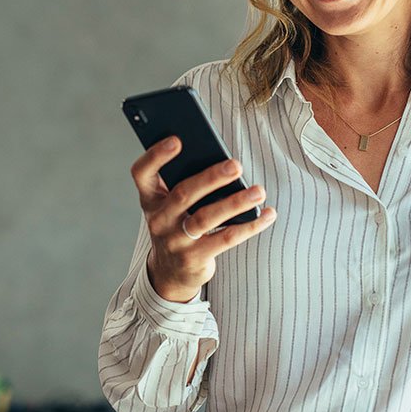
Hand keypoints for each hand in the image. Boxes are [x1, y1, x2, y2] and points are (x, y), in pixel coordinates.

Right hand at [130, 136, 277, 302]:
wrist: (170, 271)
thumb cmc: (178, 224)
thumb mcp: (172, 204)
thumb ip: (186, 182)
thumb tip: (225, 163)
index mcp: (151, 198)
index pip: (142, 173)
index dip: (155, 156)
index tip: (177, 140)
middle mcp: (159, 219)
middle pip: (183, 194)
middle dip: (211, 178)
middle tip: (237, 165)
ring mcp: (175, 241)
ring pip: (206, 218)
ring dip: (235, 203)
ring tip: (259, 191)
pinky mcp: (195, 259)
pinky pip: (226, 239)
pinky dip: (250, 226)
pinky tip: (267, 214)